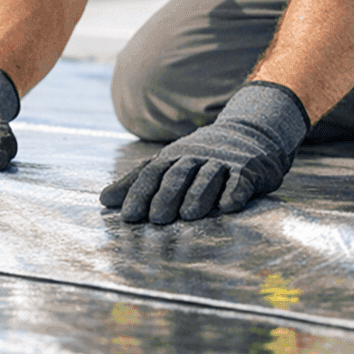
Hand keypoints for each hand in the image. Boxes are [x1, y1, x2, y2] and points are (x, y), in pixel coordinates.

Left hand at [101, 81, 308, 224]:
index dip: (140, 192)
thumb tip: (103, 200)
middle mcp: (197, 157)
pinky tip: (228, 206)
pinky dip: (235, 192)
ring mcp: (223, 162)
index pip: (153, 173)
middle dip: (167, 196)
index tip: (128, 216)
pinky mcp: (249, 169)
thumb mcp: (169, 163)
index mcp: (175, 156)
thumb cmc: (201, 156)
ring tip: (188, 215)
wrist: (250, 133)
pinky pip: (241, 180)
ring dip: (198, 195)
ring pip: (208, 177)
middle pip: (179, 175)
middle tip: (156, 219)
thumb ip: (138, 181)